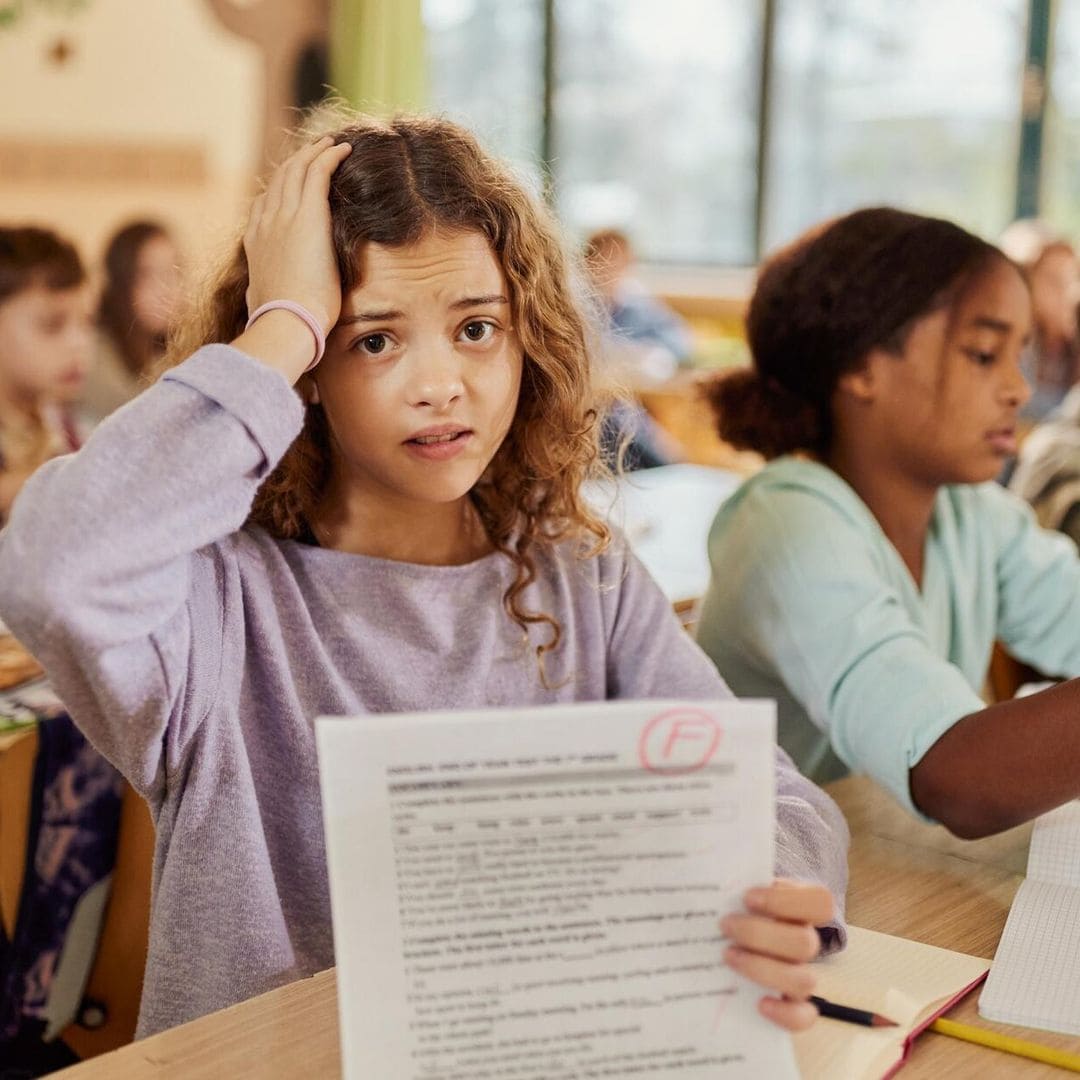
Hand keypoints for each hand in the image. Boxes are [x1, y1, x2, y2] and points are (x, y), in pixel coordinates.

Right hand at [243, 136, 352, 334]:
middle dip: (298, 162)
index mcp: (255, 243)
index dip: (280, 188)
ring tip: (331, 144)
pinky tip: (343, 149)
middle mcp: (265, 222)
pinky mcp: (308, 215)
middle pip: (280, 180)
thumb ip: (262, 294)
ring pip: (298, 170)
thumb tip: (256, 304)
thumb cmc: (280, 322)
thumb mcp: (263, 303)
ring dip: (315, 152)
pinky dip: (330, 156)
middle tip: (316, 151)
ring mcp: (284, 215)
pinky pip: (318, 172)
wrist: (286, 320)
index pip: (265, 204)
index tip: (295, 181)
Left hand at [720, 879, 834, 1030]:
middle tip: (724, 926)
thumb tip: (705, 868)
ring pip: (804, 980)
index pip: (820, 901)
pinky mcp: (790, 1004)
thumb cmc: (732, 904)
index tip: (747, 898)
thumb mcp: (733, 884)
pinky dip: (785, 1013)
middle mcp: (804, 940)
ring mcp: (799, 973)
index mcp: (798, 908)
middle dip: (760, 935)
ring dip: (763, 970)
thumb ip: (728, 876)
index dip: (786, 901)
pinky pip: (803, 1016)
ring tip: (727, 956)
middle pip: (806, 943)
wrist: (727, 934)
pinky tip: (759, 1004)